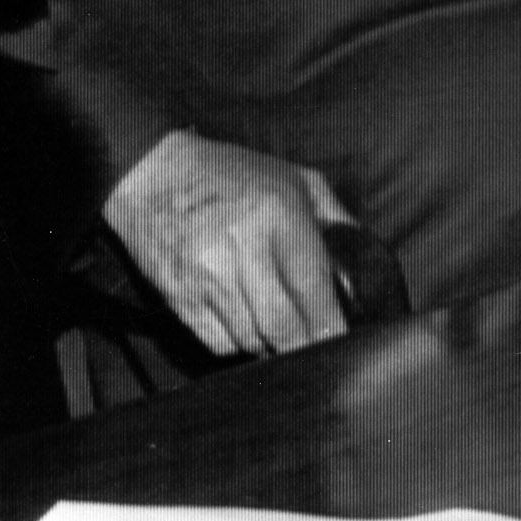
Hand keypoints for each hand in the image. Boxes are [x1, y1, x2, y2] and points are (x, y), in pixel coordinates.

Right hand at [103, 129, 353, 356]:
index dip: (331, 329)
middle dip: (302, 346)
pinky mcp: (182, 299)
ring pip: (253, 342)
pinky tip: (238, 312)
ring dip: (269, 343)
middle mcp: (244, 247)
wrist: (154, 174)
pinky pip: (220, 344)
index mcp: (280, 215)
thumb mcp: (293, 179)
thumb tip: (366, 258)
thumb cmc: (232, 176)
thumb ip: (334, 218)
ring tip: (272, 319)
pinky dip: (236, 340)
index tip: (342, 343)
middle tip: (313, 345)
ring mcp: (209, 277)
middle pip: (284, 331)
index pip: (314, 293)